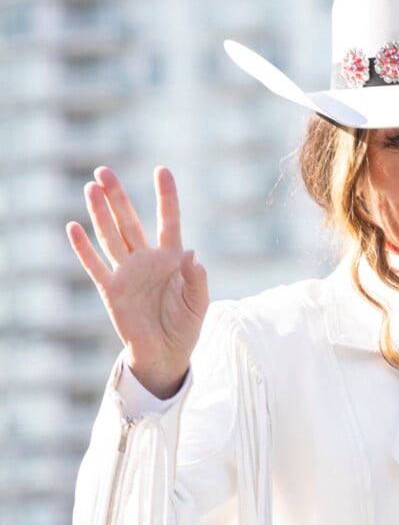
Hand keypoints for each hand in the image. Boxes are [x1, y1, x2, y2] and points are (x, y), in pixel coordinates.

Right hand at [68, 166, 208, 397]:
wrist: (167, 354)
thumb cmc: (185, 326)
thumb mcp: (199, 303)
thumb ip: (197, 280)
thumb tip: (191, 255)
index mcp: (171, 259)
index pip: (169, 220)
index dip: (166, 196)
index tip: (161, 170)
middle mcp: (146, 260)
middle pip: (129, 222)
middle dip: (118, 197)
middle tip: (104, 171)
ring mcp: (127, 273)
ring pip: (110, 237)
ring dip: (100, 214)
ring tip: (90, 188)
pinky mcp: (111, 291)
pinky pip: (95, 266)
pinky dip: (84, 249)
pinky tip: (73, 228)